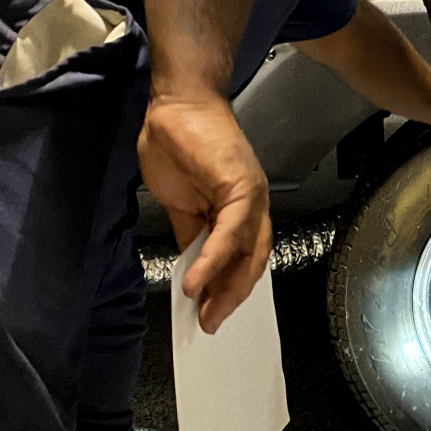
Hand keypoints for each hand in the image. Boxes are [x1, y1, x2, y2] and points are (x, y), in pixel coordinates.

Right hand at [139, 96, 271, 333]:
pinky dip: (213, 260)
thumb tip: (190, 272)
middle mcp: (254, 206)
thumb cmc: (179, 146)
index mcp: (242, 211)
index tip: (211, 316)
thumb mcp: (181, 205)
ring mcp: (251, 195)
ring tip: (203, 312)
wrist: (176, 105)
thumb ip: (191, 237)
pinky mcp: (241, 185)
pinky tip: (195, 280)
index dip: (230, 290)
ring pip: (246, 251)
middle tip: (209, 325)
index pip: (244, 259)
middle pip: (252, 262)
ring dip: (224, 287)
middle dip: (231, 298)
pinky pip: (230, 231)